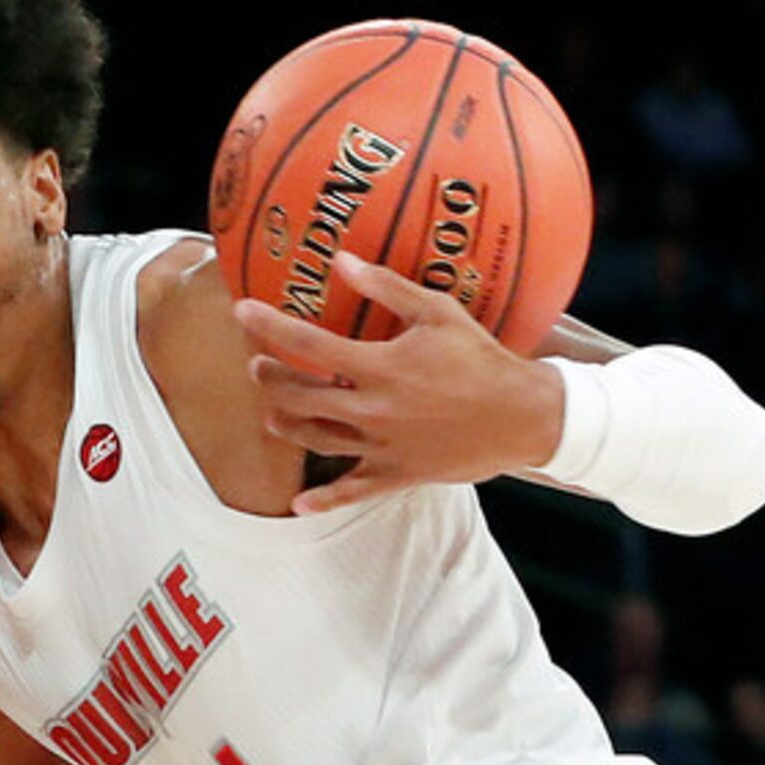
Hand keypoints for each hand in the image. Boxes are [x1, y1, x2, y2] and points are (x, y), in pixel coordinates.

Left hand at [233, 250, 566, 514]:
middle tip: (257, 366)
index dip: (268, 326)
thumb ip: (386, 287)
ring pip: (315, 440)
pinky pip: (353, 492)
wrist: (524, 416)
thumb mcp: (437, 312)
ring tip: (271, 413)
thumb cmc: (480, 359)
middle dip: (270, 379)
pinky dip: (324, 500)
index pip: (307, 344)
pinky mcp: (397, 474)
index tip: (241, 312)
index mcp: (379, 367)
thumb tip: (342, 260)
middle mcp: (371, 409)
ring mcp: (381, 447)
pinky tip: (299, 504)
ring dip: (285, 425)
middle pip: (299, 396)